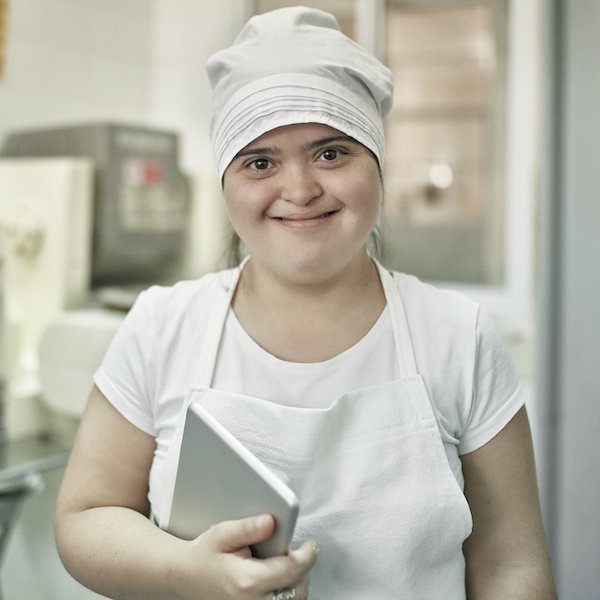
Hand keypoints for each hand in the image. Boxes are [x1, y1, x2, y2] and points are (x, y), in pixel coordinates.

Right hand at [171, 514, 316, 599]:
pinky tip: (279, 582)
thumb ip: (248, 528)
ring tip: (287, 567)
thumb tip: (271, 522)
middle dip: (303, 571)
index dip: (307, 556)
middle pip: (297, 591)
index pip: (292, 570)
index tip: (311, 546)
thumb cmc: (203, 556)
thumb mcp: (222, 534)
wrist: (184, 578)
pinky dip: (286, 595)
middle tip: (297, 553)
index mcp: (246, 582)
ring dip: (296, 585)